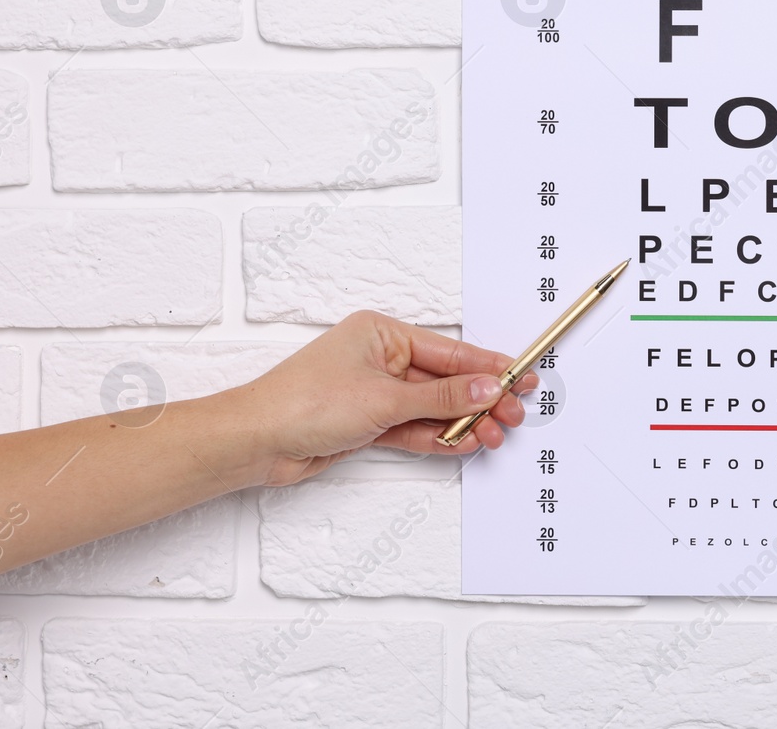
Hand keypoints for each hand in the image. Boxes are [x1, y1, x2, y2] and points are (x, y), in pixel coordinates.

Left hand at [225, 310, 535, 486]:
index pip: (449, 350)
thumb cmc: (303, 402)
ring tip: (491, 436)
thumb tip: (485, 389)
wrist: (256, 442)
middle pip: (445, 380)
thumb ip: (441, 398)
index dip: (488, 366)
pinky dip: (439, 436)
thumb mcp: (385, 398)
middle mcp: (381, 359)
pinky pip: (415, 427)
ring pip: (433, 407)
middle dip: (480, 400)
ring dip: (463, 423)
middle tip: (512, 415)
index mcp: (382, 333)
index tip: (520, 377)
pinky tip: (464, 443)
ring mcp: (375, 393)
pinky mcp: (369, 423)